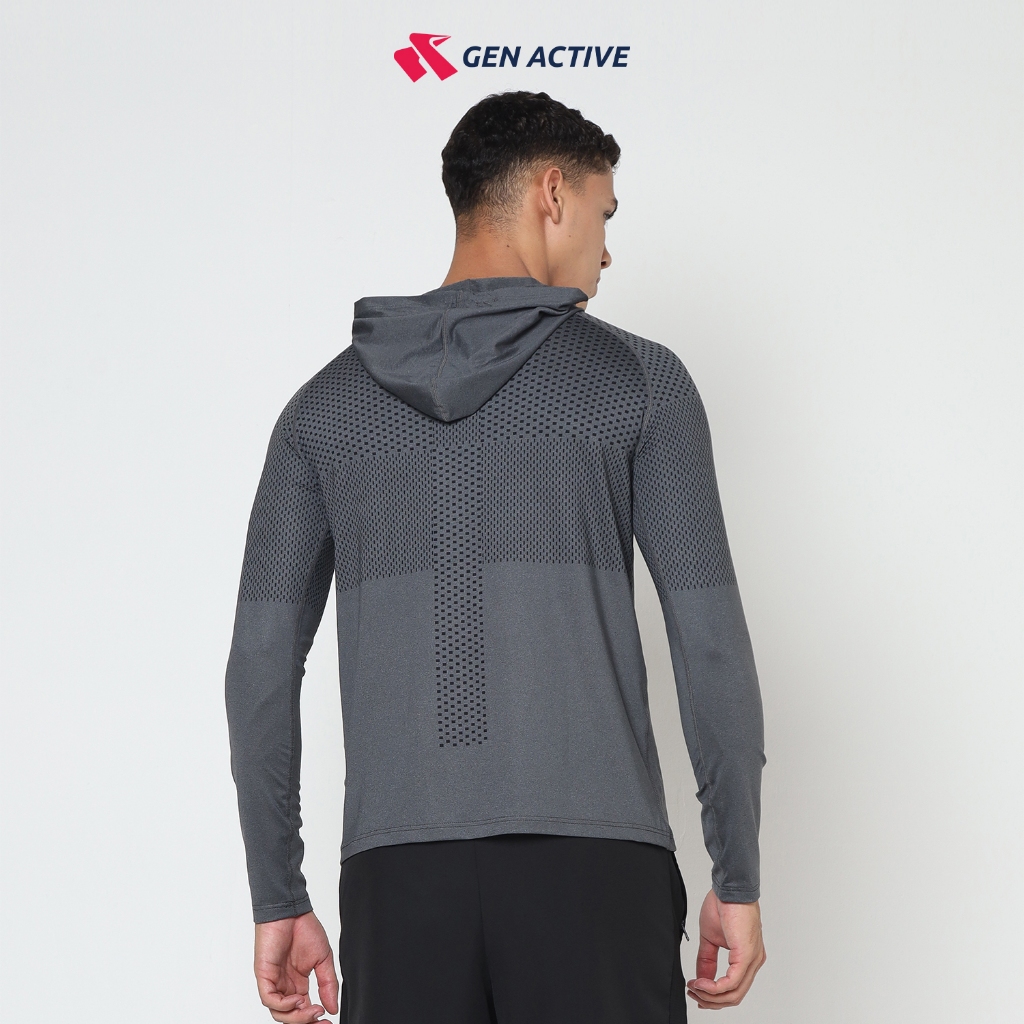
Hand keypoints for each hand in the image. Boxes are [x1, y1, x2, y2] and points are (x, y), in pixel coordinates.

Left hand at [254, 911, 339, 1021]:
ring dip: (296, 1017)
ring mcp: (273, 981)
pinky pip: (269, 999)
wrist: (292, 909)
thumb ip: (328, 983)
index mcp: (298, 983)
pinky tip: (298, 1000)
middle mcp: (284, 986)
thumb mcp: (323, 959)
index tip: (328, 1022)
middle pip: (290, 1016)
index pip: (303, 1010)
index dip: (314, 1020)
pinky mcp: (264, 975)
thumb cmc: (304, 928)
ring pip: (279, 1013)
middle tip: (321, 1020)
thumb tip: (333, 1007)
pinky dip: (283, 1005)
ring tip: (312, 1010)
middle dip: (306, 1023)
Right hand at [686, 889, 765, 1009]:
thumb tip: (700, 978)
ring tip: (694, 988)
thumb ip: (706, 959)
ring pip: (734, 994)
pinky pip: (731, 982)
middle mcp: (753, 962)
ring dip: (710, 996)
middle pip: (734, 996)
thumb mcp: (710, 938)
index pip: (734, 988)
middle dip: (711, 1001)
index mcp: (747, 958)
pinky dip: (714, 987)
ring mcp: (752, 960)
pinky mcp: (746, 956)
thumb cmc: (724, 906)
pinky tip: (700, 983)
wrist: (729, 888)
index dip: (715, 997)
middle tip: (693, 994)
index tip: (697, 995)